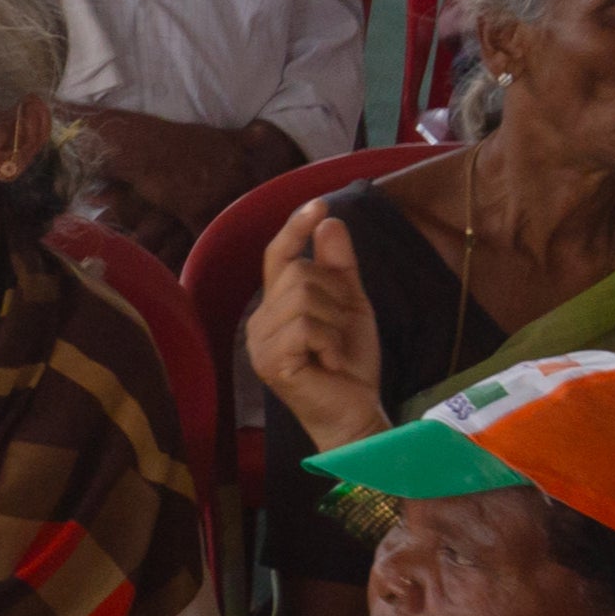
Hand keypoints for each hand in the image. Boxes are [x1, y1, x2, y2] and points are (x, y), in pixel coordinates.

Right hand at [246, 203, 388, 448]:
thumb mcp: (351, 307)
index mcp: (274, 306)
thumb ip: (339, 268)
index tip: (317, 203)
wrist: (355, 412)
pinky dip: (331, 342)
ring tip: (336, 351)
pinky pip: (306, 327)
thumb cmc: (349, 364)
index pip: (278, 257)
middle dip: (335, 297)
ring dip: (335, 324)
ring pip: (304, 299)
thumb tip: (330, 221)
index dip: (295, 229)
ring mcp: (260, 343)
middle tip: (343, 331)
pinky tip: (332, 362)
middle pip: (299, 274)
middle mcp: (259, 320)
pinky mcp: (270, 362)